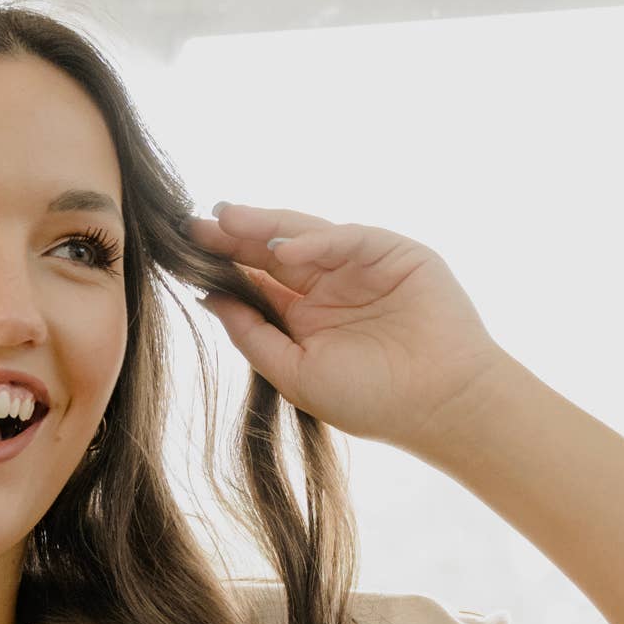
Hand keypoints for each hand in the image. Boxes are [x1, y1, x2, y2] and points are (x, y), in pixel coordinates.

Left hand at [186, 205, 510, 453]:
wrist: (438, 404)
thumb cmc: (371, 400)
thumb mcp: (296, 373)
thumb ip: (253, 336)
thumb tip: (210, 300)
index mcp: (306, 316)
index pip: (258, 280)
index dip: (224, 265)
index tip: (185, 254)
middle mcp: (330, 285)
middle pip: (273, 252)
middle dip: (235, 237)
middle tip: (194, 225)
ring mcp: (360, 265)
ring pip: (304, 235)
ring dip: (265, 226)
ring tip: (225, 219)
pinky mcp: (392, 251)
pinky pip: (346, 238)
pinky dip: (315, 242)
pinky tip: (282, 250)